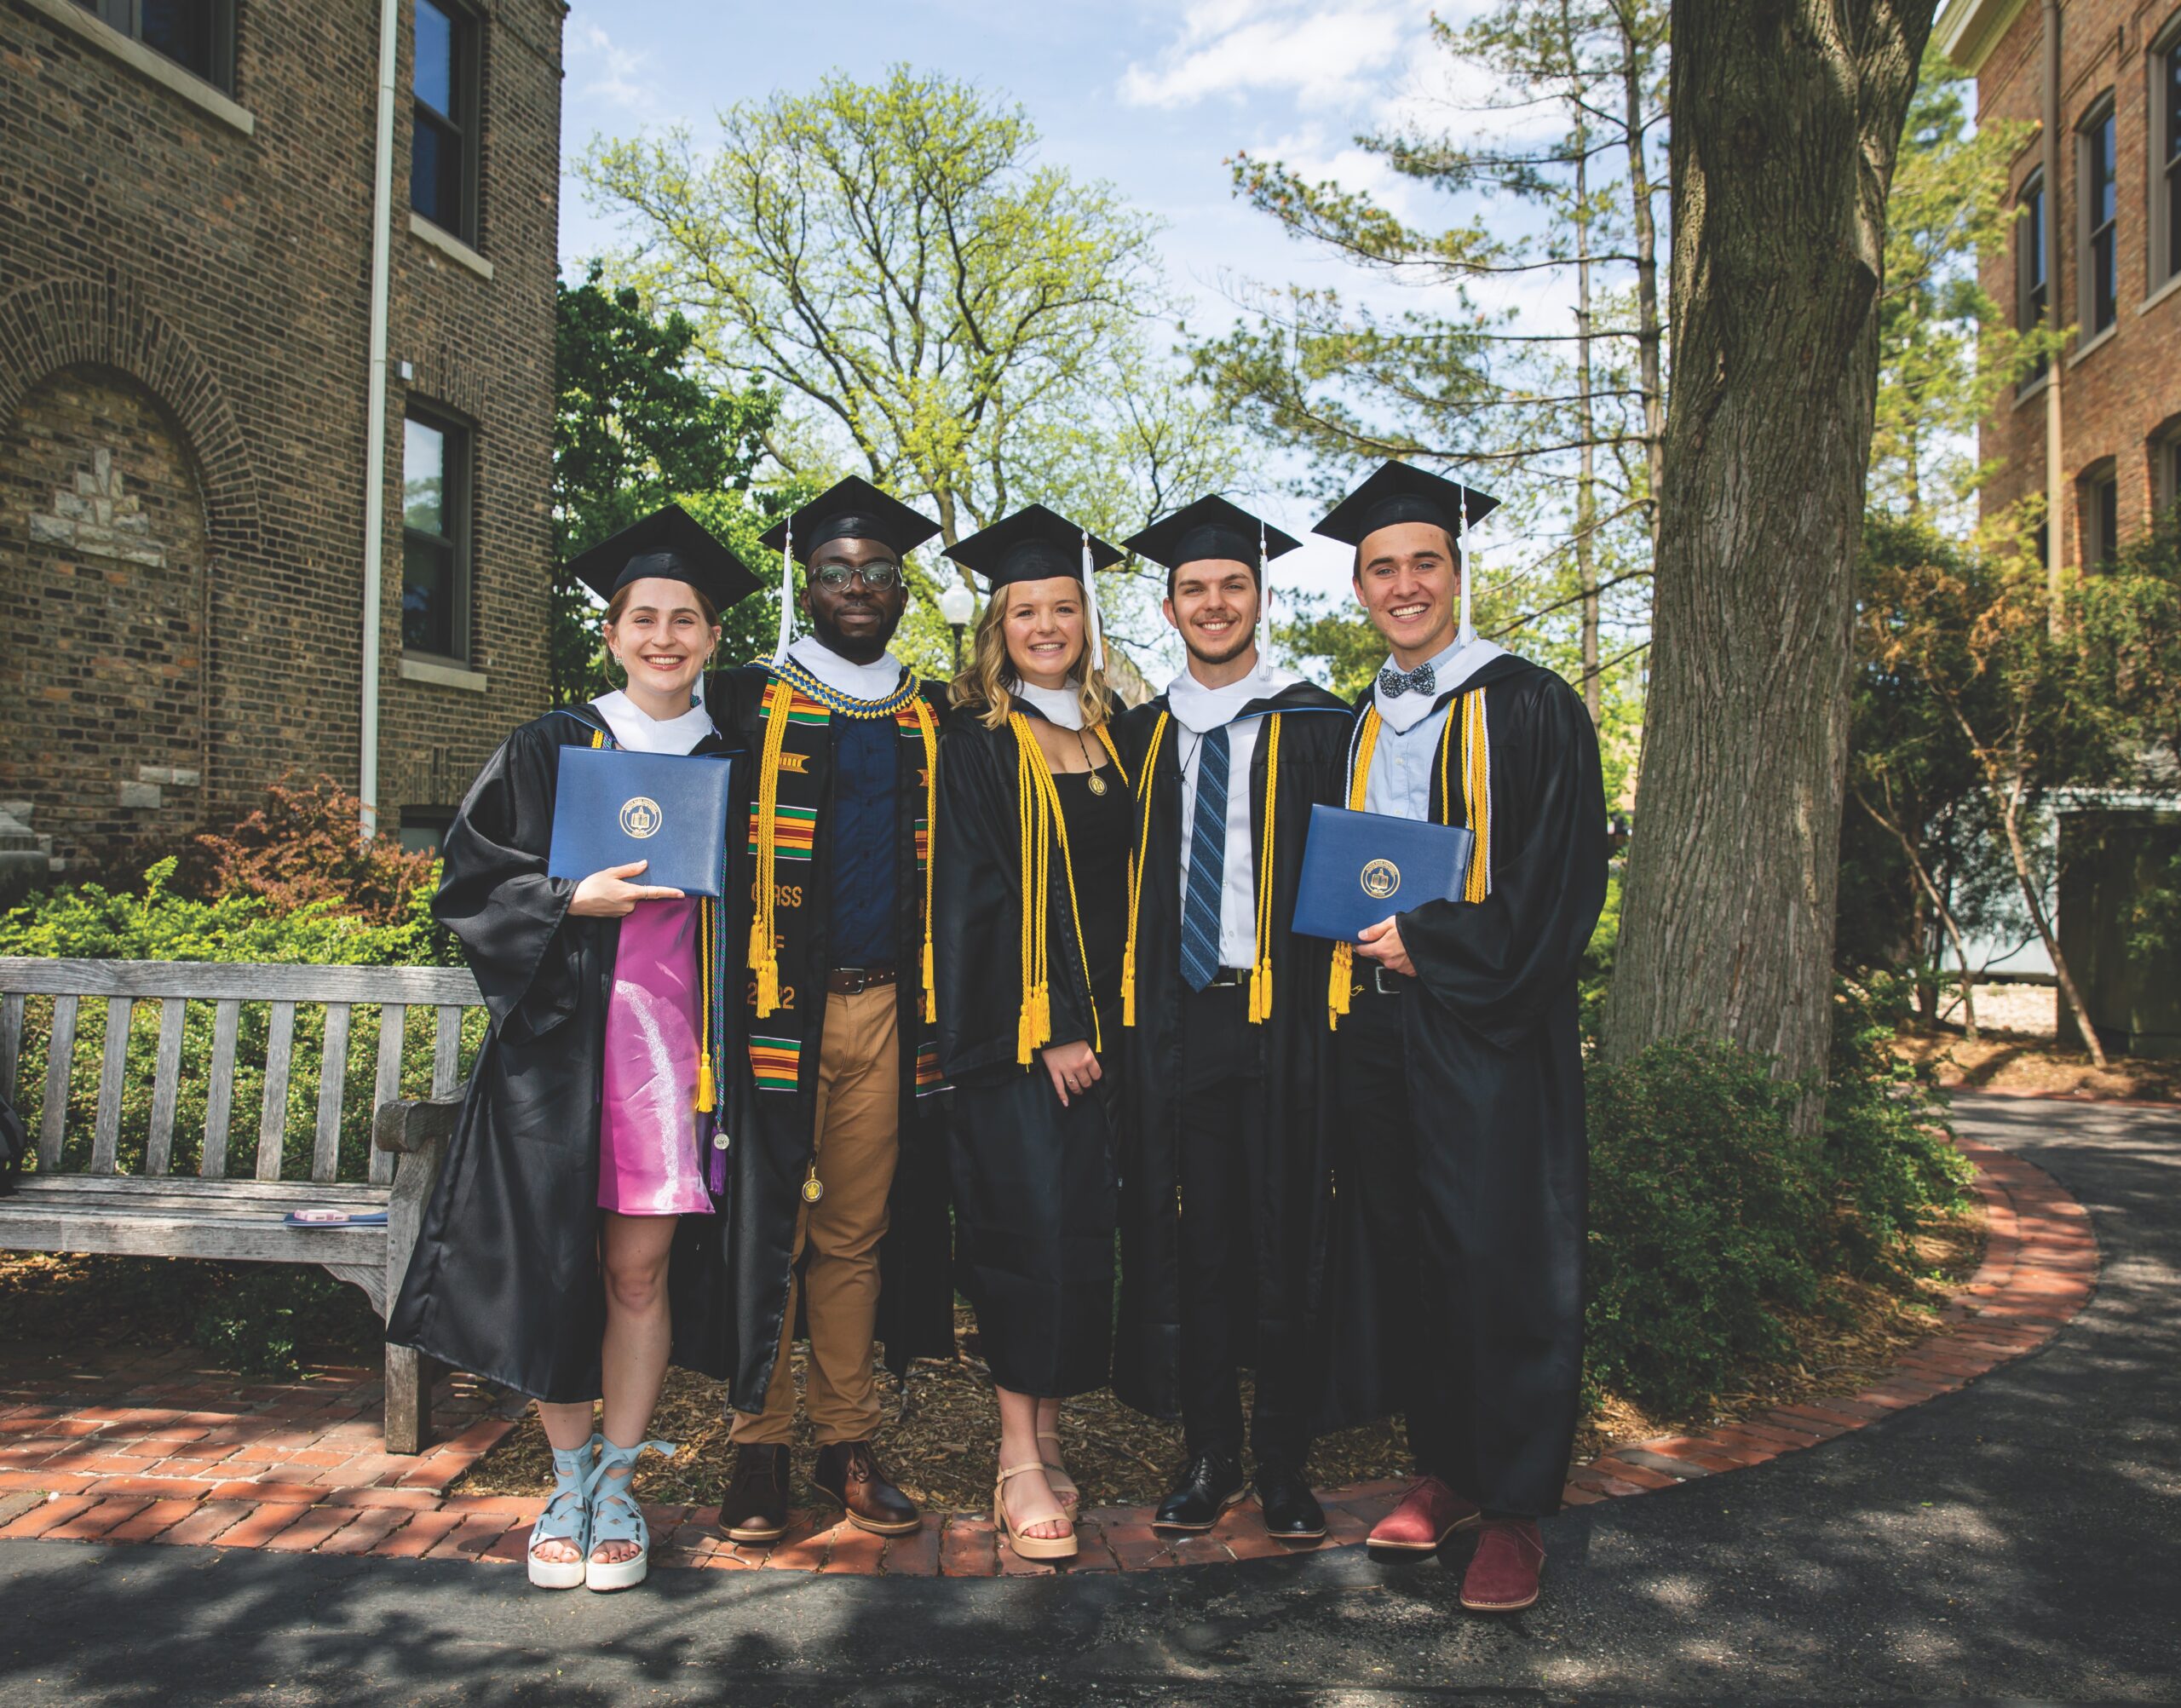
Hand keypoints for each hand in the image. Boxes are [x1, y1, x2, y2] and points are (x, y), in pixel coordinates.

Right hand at [568, 859, 683, 917]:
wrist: (575, 902)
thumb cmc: (592, 885)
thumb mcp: (611, 872)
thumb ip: (630, 869)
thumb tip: (645, 864)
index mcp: (629, 893)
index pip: (654, 892)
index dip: (669, 892)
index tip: (681, 893)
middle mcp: (629, 905)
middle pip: (640, 895)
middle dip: (633, 888)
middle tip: (616, 882)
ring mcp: (623, 912)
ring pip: (632, 901)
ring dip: (625, 894)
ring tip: (608, 889)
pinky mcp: (617, 916)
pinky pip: (624, 905)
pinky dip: (619, 900)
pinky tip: (607, 896)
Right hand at [1039, 1038, 1100, 1107]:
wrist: (1054, 1031)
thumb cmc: (1070, 1036)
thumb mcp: (1084, 1044)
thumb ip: (1088, 1057)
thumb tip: (1090, 1068)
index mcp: (1088, 1058)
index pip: (1097, 1074)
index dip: (1095, 1076)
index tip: (1093, 1076)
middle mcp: (1078, 1066)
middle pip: (1086, 1082)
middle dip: (1087, 1084)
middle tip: (1086, 1083)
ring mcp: (1066, 1070)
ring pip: (1075, 1087)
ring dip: (1078, 1090)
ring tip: (1079, 1091)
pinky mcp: (1054, 1071)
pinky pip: (1059, 1087)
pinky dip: (1063, 1097)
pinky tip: (1066, 1103)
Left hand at [1354, 914, 1415, 977]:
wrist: (1433, 938)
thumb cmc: (1412, 929)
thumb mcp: (1391, 923)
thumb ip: (1374, 930)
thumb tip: (1361, 935)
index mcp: (1382, 949)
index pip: (1364, 951)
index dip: (1360, 946)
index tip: (1358, 944)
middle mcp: (1389, 961)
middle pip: (1378, 956)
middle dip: (1381, 948)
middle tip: (1390, 938)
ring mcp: (1400, 968)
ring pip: (1390, 961)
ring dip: (1392, 954)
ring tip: (1401, 943)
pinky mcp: (1409, 971)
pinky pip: (1401, 966)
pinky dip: (1402, 959)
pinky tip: (1407, 950)